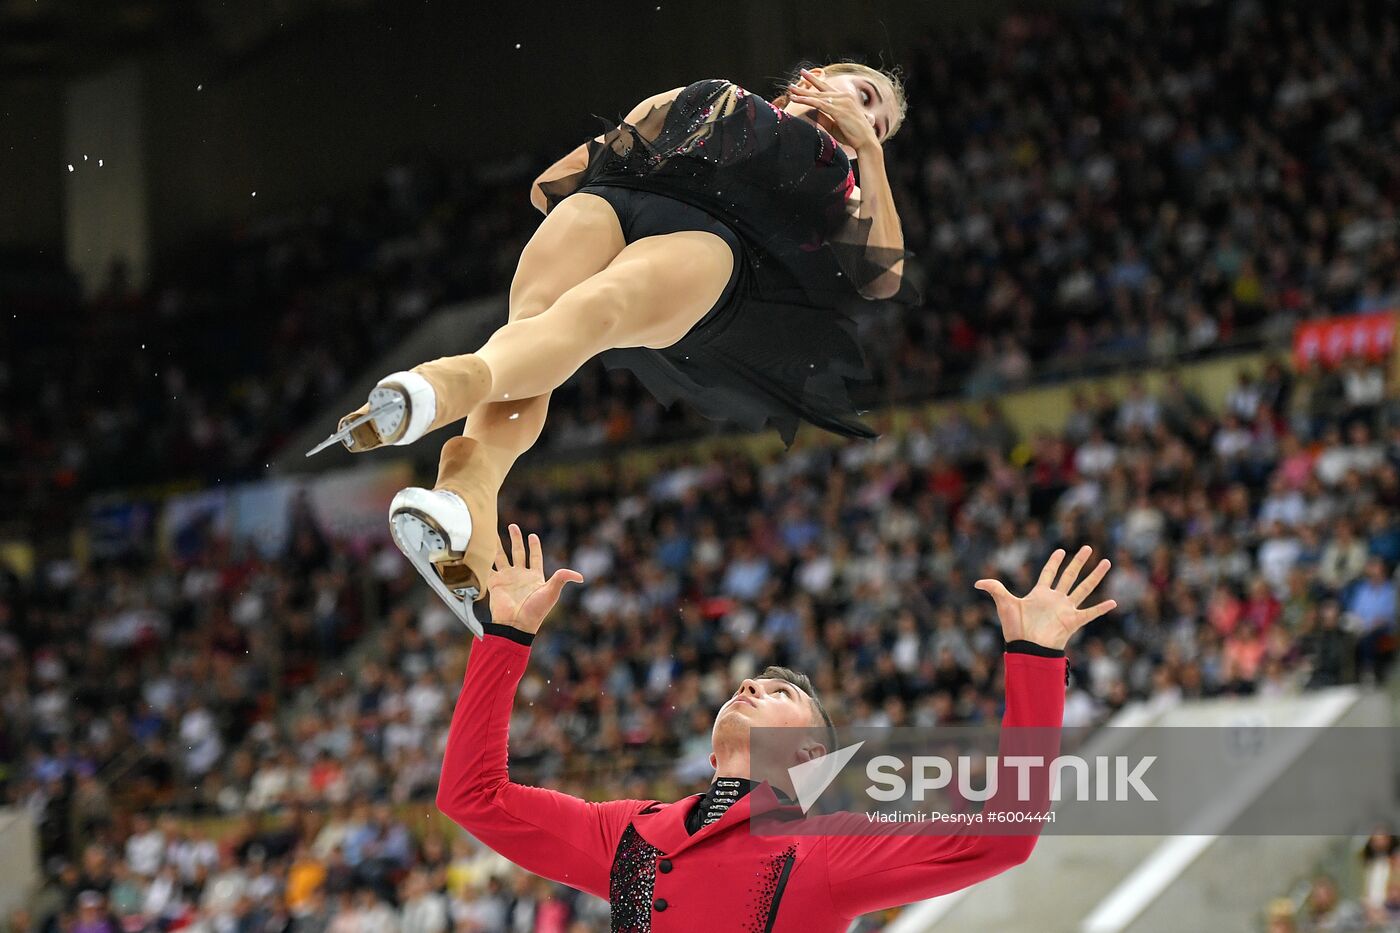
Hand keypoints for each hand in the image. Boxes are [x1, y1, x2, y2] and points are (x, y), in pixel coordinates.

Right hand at [487, 524, 583, 634]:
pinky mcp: (494, 583)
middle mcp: (519, 575)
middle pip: (517, 552)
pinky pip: (487, 568)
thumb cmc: (535, 611)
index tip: (532, 536)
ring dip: (497, 545)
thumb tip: (580, 577)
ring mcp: (506, 578)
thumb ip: (562, 579)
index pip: (534, 557)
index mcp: (534, 576)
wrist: (516, 624)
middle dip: (515, 539)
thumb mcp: (551, 593)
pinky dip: (484, 559)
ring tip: (492, 532)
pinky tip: (480, 548)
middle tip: (512, 526)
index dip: (534, 546)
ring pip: (500, 557)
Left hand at [787, 68, 880, 153]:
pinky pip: (819, 104)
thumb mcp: (834, 125)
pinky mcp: (838, 110)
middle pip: (820, 90)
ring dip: (803, 93)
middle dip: (806, 84)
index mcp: (845, 98)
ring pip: (818, 96)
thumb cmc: (852, 135)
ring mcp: (842, 102)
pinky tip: (797, 100)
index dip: (815, 81)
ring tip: (791, 90)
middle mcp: (844, 97)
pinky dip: (807, 101)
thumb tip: (811, 113)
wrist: (865, 141)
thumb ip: (823, 118)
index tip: (804, 75)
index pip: (827, 88)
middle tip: (795, 79)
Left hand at [974, 547, 1115, 650]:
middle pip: (1070, 576)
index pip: (1049, 573)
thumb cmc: (1015, 628)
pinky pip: (1090, 613)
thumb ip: (994, 589)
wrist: (1027, 648)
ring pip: (1084, 588)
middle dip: (1078, 562)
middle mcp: (1055, 599)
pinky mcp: (1073, 621)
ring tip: (1106, 562)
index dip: (1054, 562)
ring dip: (1095, 576)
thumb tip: (977, 582)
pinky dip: (1101, 608)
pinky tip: (1113, 602)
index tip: (1061, 550)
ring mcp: (1065, 609)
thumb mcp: (1004, 604)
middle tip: (1088, 548)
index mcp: (1040, 593)